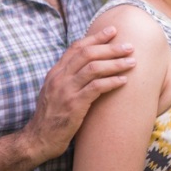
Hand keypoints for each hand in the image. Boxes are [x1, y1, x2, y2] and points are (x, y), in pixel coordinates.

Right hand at [21, 26, 134, 158]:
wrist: (38, 139)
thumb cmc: (51, 117)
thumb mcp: (55, 92)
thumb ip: (67, 78)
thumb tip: (86, 67)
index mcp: (55, 73)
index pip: (76, 47)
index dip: (95, 37)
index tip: (112, 31)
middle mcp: (60, 78)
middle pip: (87, 54)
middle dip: (110, 48)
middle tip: (129, 46)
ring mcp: (66, 90)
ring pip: (94, 68)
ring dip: (115, 63)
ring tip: (132, 62)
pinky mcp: (74, 105)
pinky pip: (96, 87)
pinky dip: (111, 82)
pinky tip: (124, 81)